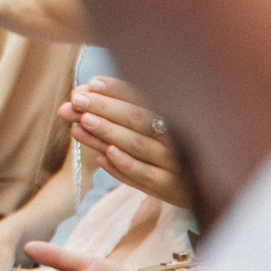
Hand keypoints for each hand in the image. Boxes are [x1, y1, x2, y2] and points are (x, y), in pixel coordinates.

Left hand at [62, 77, 191, 207]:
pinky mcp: (167, 187)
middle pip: (139, 119)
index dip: (118, 90)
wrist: (192, 186)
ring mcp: (174, 163)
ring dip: (109, 132)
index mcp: (176, 116)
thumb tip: (81, 92)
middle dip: (106, 108)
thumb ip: (116, 111)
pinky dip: (123, 165)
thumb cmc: (162, 147)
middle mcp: (178, 137)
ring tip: (83, 121)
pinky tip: (102, 155)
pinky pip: (143, 176)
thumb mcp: (146, 126)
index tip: (93, 83)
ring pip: (138, 145)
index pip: (145, 98)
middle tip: (77, 99)